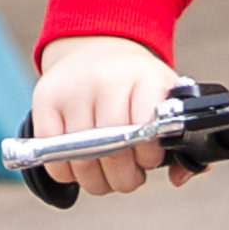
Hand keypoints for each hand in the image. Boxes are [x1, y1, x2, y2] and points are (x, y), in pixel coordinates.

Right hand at [27, 33, 193, 194]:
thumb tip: (179, 178)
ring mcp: (73, 89)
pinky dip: (66, 172)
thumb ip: (183, 142)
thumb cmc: (138, 87)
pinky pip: (52, 154)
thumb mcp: (166, 100)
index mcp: (146, 78)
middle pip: (112, 149)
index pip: (146, 128)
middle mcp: (107, 79)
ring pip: (81, 158)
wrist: (100, 48)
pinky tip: (79, 165)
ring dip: (96, 180)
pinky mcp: (45, 99)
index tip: (149, 160)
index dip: (148, 156)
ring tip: (106, 174)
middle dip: (123, 178)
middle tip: (128, 178)